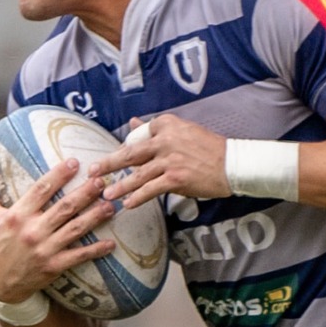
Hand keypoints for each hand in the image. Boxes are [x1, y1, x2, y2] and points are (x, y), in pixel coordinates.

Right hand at [0, 158, 115, 303]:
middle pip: (64, 207)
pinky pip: (78, 256)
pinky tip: (111, 243)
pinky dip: (95, 250)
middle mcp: (32, 231)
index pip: (41, 189)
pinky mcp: (53, 267)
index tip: (75, 162)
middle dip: (85, 193)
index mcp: (17, 215)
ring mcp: (44, 250)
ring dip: (95, 216)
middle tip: (101, 180)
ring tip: (111, 205)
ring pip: (75, 229)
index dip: (59, 175)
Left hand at [98, 113, 228, 210]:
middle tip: (92, 172)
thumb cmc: (209, 148)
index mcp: (166, 124)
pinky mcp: (175, 179)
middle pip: (130, 153)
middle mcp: (166, 140)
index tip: (115, 160)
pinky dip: (137, 197)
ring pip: (138, 174)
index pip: (138, 137)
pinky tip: (128, 204)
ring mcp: (169, 160)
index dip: (125, 150)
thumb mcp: (183, 130)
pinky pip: (150, 190)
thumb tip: (131, 122)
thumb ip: (155, 127)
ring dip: (120, 186)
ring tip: (106, 194)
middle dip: (109, 164)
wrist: (233, 164)